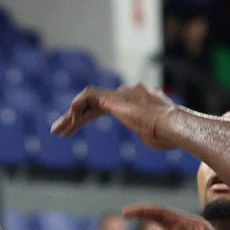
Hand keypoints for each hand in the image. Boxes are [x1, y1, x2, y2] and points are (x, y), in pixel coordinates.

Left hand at [50, 84, 178, 149]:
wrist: (172, 126)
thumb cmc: (169, 136)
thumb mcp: (155, 136)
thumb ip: (149, 133)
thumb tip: (150, 136)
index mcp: (136, 102)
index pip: (106, 106)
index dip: (88, 118)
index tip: (76, 130)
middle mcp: (127, 94)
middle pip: (93, 104)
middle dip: (75, 118)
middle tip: (60, 132)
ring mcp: (121, 94)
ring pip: (87, 100)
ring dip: (70, 116)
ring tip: (57, 131)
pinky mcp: (113, 98)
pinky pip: (87, 97)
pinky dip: (76, 109)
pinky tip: (69, 124)